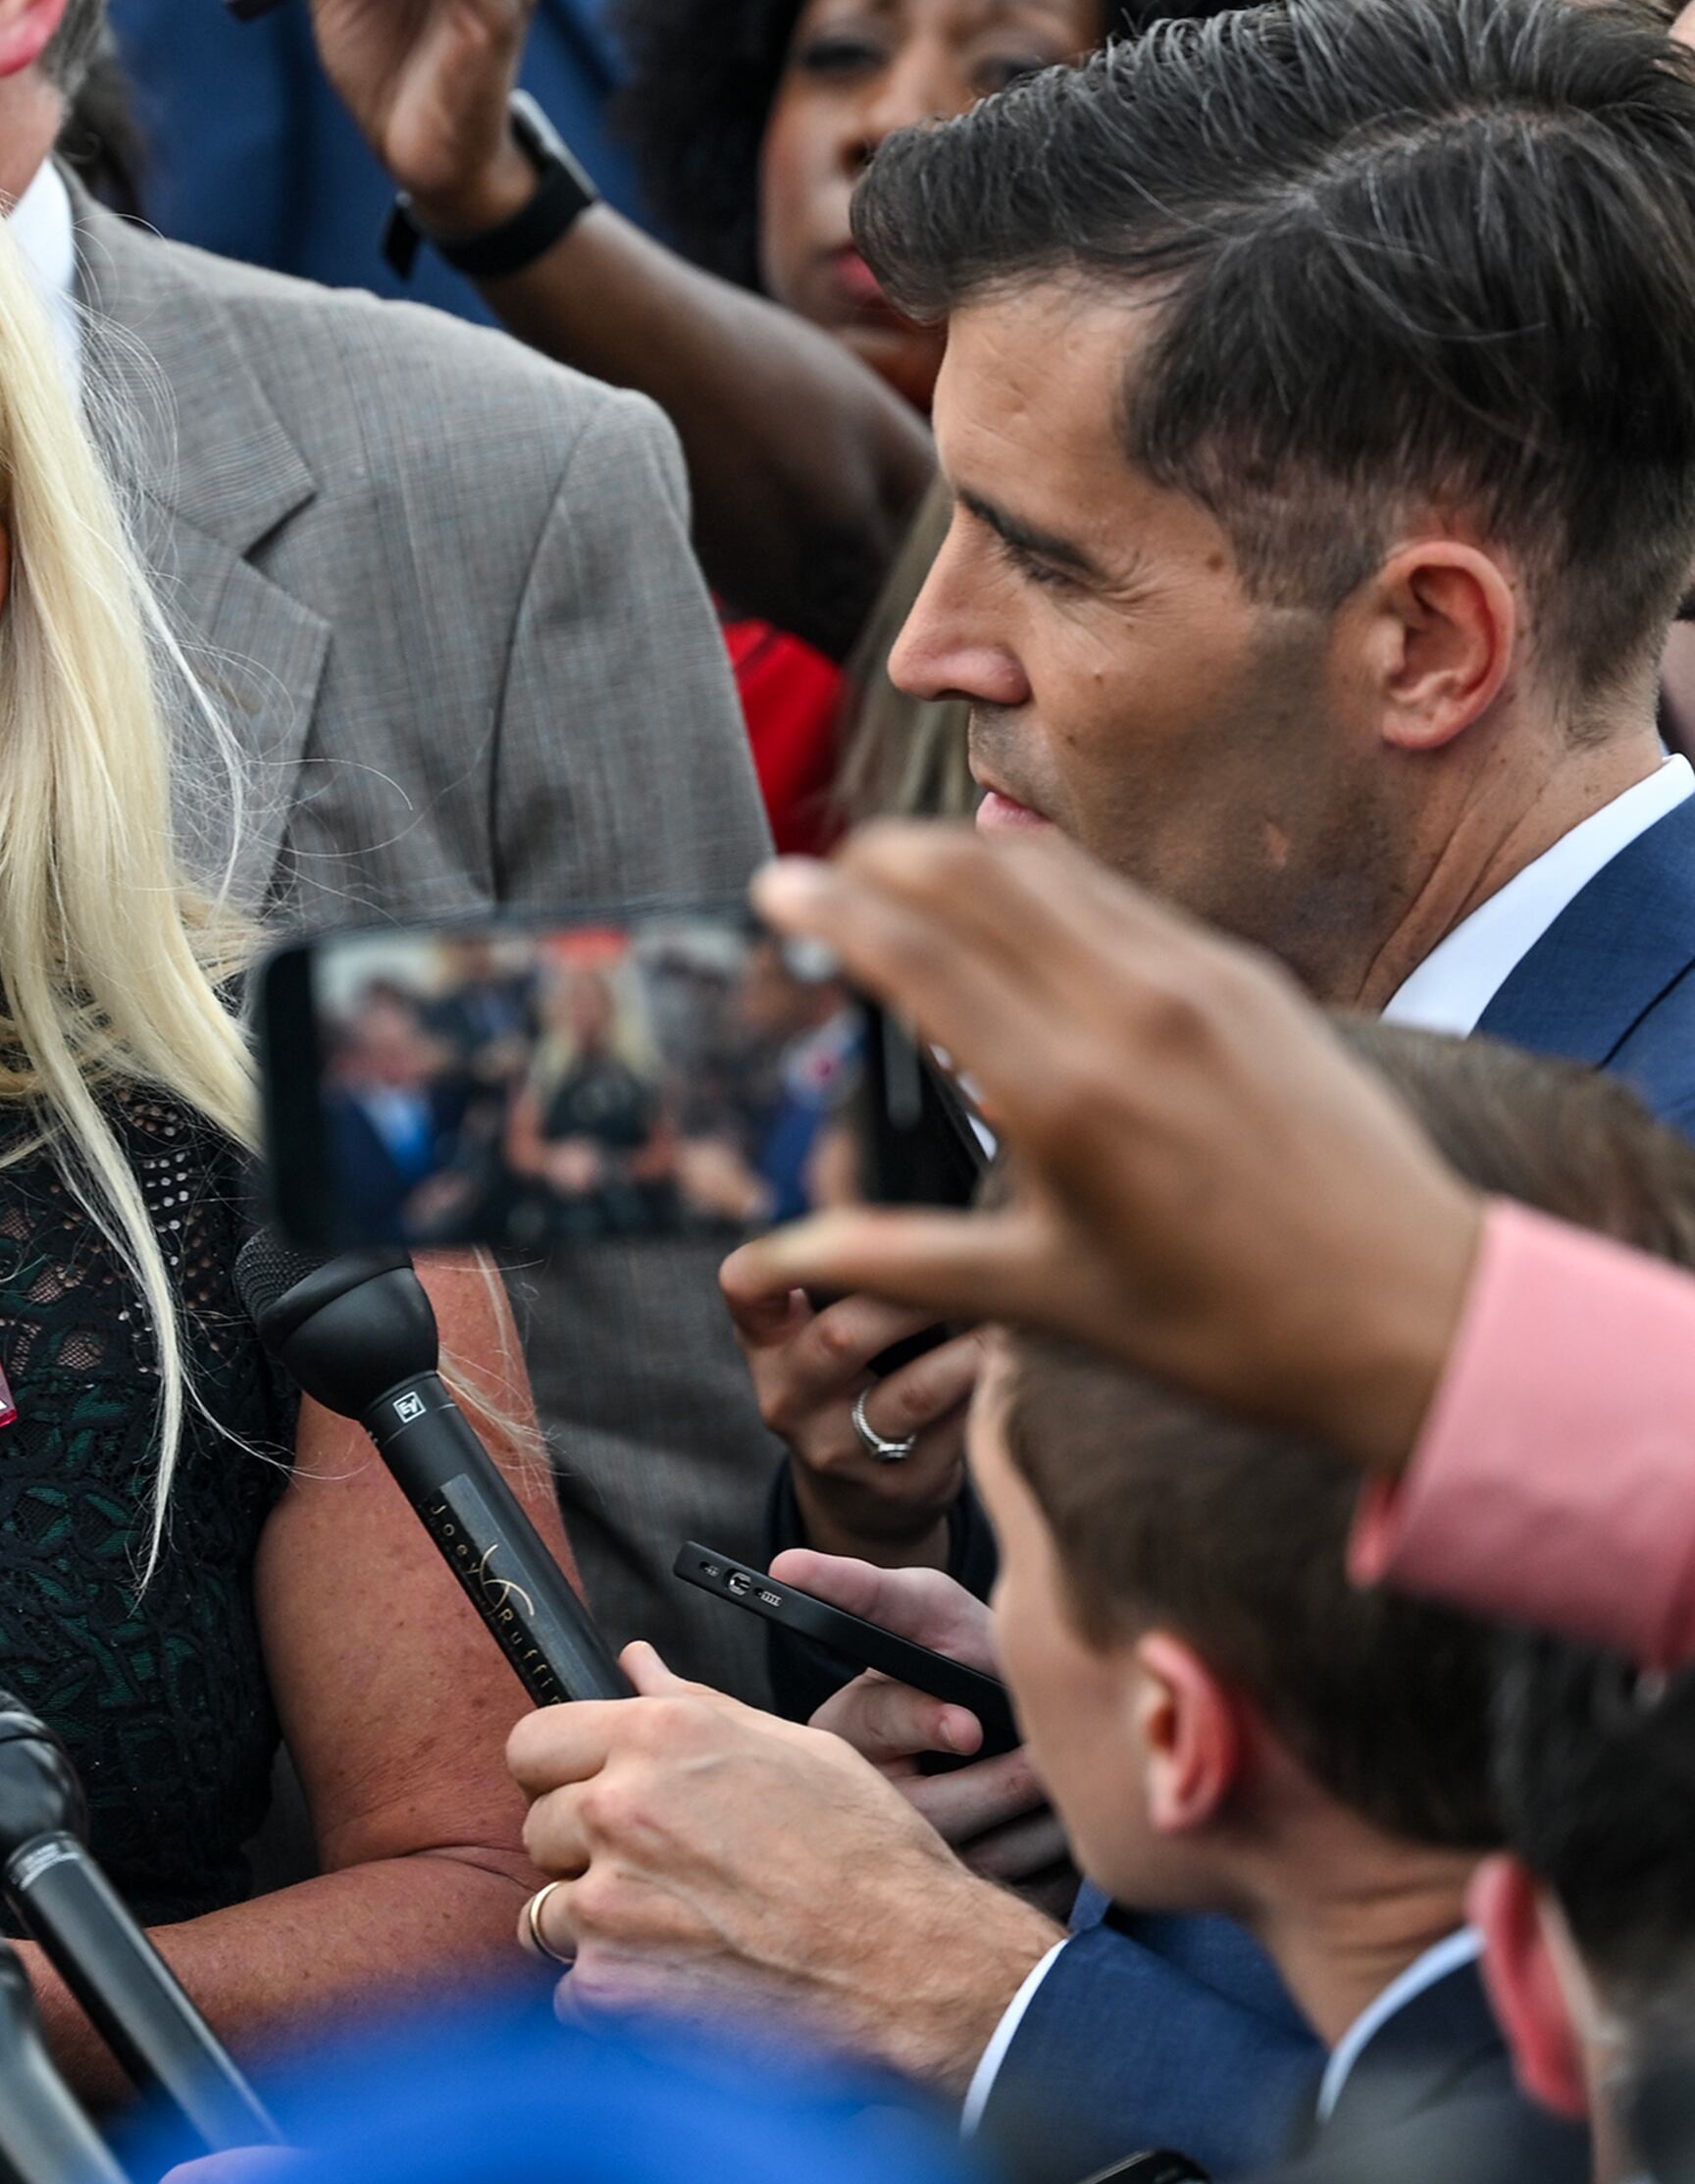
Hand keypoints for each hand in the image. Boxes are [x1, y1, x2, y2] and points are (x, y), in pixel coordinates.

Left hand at [511, 1644, 1058, 2091]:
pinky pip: (573, 1991)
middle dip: (584, 1857)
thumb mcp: (795, 1750)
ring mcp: (609, 1902)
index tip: (584, 1799)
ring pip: (547, 1914)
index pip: (532, 1745)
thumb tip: (637, 1663)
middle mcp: (620, 1810)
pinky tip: (683, 1992)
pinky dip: (617, 2001)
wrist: (919, 1971)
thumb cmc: (872, 1859)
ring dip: (596, 1932)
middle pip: (538, 1832)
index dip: (558, 1776)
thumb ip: (693, 1706)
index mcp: (657, 1740)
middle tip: (657, 1882)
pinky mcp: (614, 1986)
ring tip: (678, 1939)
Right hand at [721, 1250, 979, 1564]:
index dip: (782, 1257)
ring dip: (968, 1352)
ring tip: (1002, 1323)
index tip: (846, 1234)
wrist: (860, 1496)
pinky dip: (986, 1391)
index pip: (746, 1288)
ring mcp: (839, 1450)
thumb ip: (839, 1268)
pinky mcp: (898, 1486)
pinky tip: (1006, 1366)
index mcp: (765, 1344)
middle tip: (969, 1272)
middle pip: (843, 1335)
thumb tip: (868, 1173)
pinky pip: (955, 1430)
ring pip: (913, 1392)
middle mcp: (787, 1399)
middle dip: (914, 1298)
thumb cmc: (851, 1380)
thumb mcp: (818, 1331)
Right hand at [732, 827, 1481, 1473]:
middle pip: (974, 876)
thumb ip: (896, 1259)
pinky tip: (1010, 912)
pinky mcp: (1247, 975)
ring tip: (899, 876)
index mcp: (1069, 1096)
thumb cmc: (1232, 1328)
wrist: (1415, 1315)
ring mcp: (1199, 980)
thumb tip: (767, 1265)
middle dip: (880, 858)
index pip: (921, 955)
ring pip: (1047, 868)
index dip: (833, 907)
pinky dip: (1038, 883)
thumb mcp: (1045, 1300)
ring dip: (957, 855)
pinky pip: (1115, 896)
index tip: (776, 886)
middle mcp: (1133, 1012)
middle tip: (823, 874)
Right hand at [780, 1553, 1071, 1901]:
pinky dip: (1064, 1856)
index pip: (873, 1729)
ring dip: (1047, 1815)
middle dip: (1010, 1779)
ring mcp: (917, 1864)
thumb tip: (789, 1570)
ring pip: (996, 1857)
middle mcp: (864, 1810)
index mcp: (841, 1737)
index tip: (969, 1724)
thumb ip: (871, 1593)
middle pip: (945, 1814)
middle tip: (1049, 1753)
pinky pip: (1034, 1890)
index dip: (923, 1725)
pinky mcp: (974, 1902)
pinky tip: (1063, 1817)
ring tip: (1061, 1775)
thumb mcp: (922, 1608)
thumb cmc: (960, 1650)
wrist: (1012, 1714)